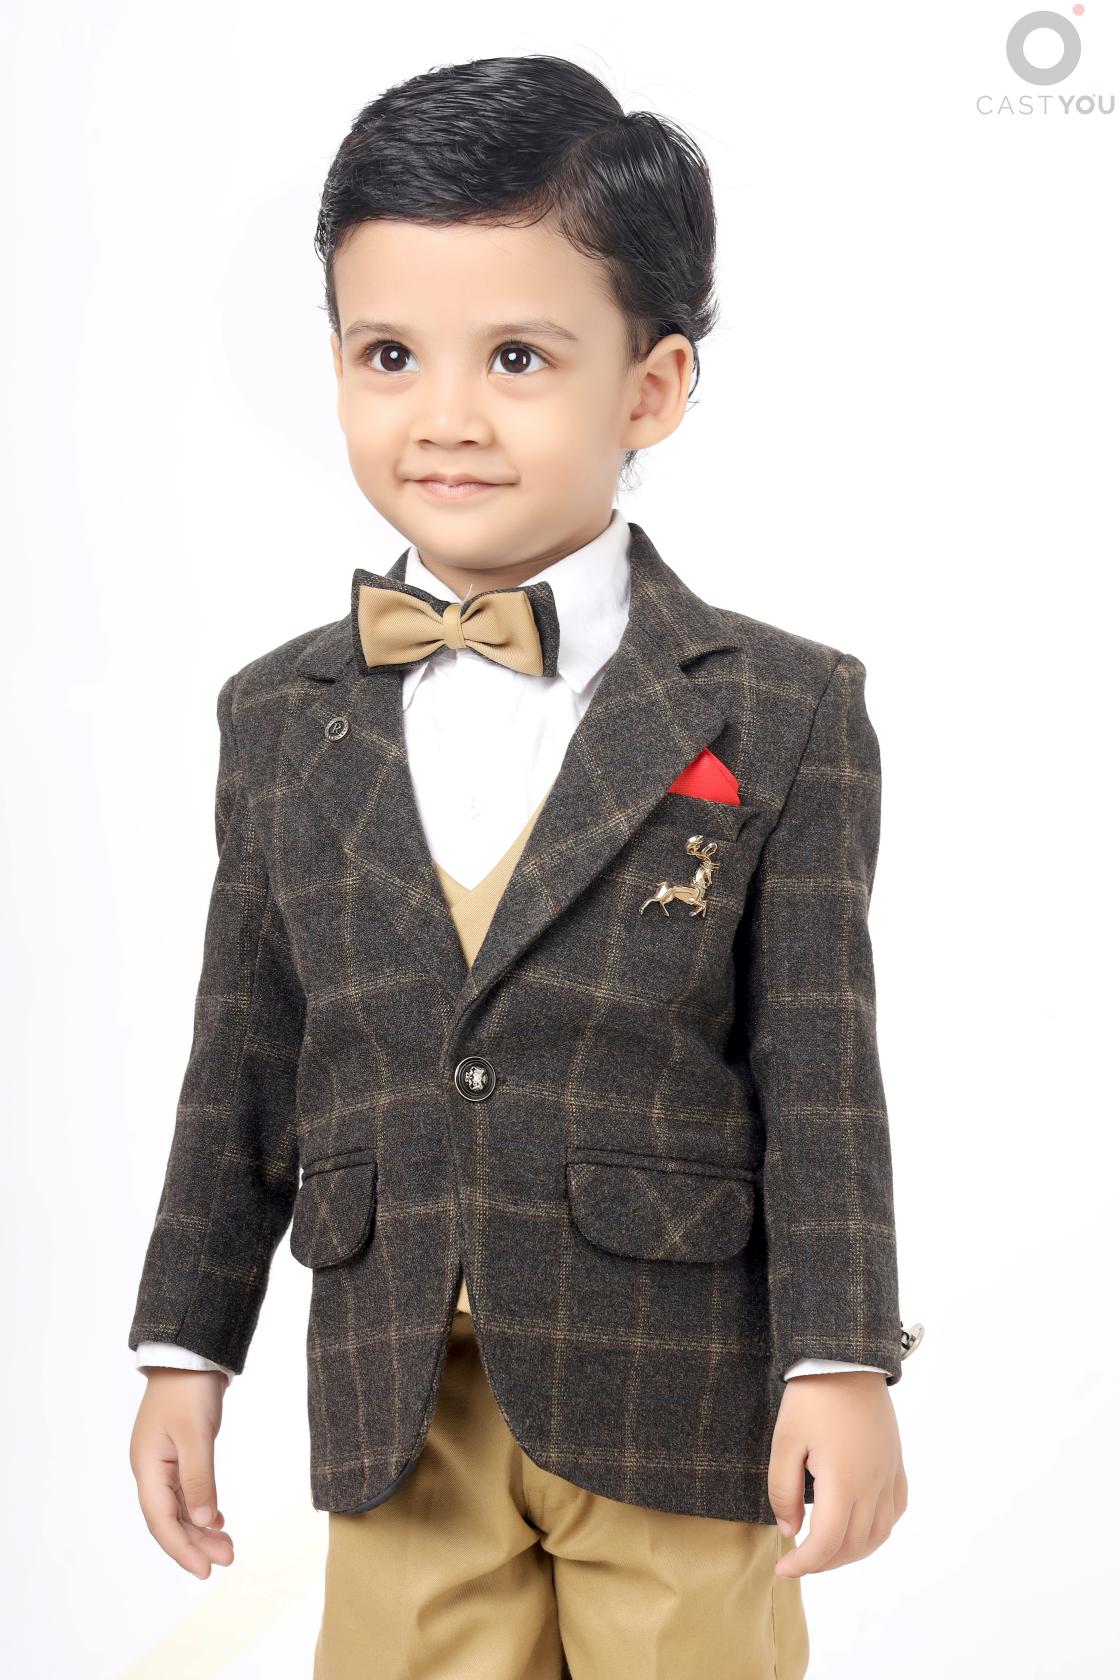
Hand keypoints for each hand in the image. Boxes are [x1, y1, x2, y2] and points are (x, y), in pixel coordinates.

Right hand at [129, 1369, 233, 1578]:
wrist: (190, 1353)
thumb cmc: (189, 1390)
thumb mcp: (196, 1435)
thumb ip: (199, 1480)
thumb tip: (202, 1522)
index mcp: (148, 1467)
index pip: (161, 1520)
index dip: (182, 1548)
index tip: (205, 1571)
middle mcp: (151, 1468)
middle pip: (170, 1518)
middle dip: (196, 1542)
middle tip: (227, 1559)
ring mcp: (163, 1461)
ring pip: (179, 1506)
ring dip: (200, 1528)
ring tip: (227, 1546)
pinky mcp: (178, 1452)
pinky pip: (185, 1490)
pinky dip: (201, 1507)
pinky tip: (218, 1519)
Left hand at [767, 1371, 906, 1576]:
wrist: (846, 1360)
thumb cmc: (811, 1398)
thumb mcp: (784, 1442)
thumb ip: (783, 1491)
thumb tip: (790, 1531)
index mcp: (844, 1482)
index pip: (827, 1543)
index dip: (804, 1564)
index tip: (782, 1569)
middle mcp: (873, 1486)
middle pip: (853, 1545)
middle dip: (823, 1563)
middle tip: (797, 1561)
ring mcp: (889, 1475)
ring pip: (879, 1534)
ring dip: (851, 1551)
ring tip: (824, 1551)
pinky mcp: (896, 1464)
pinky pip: (895, 1510)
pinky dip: (878, 1530)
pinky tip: (859, 1527)